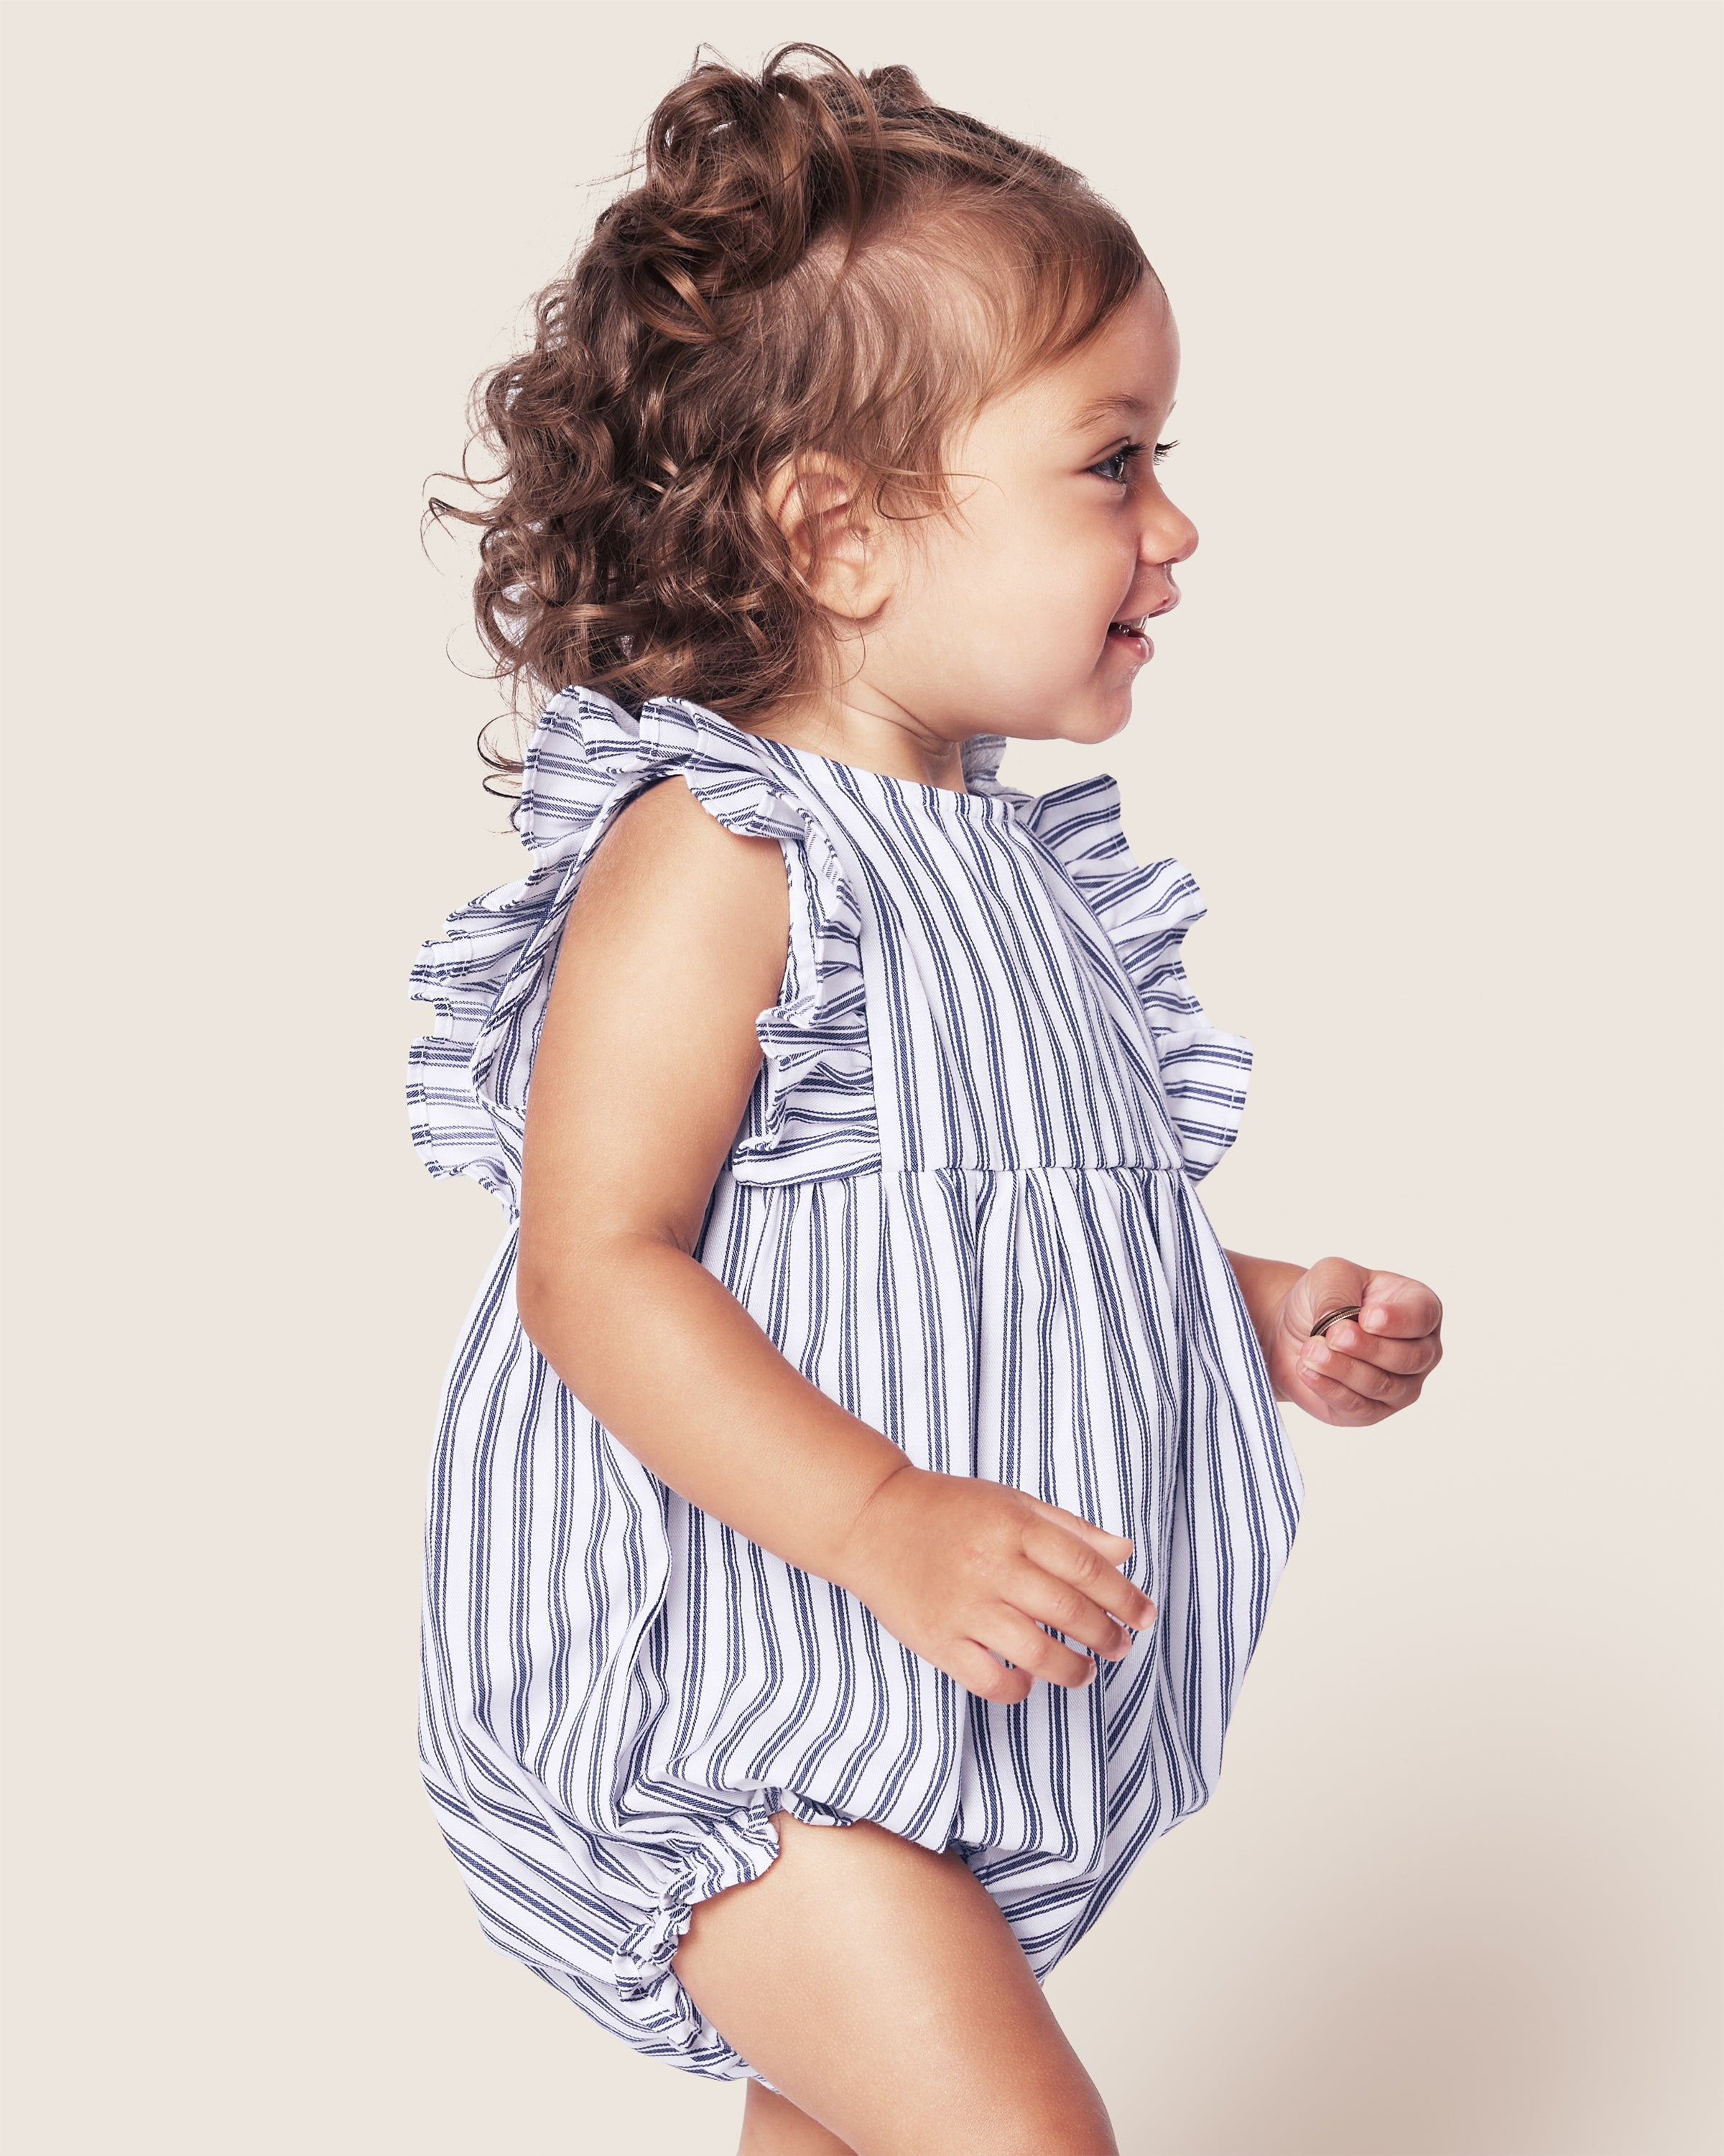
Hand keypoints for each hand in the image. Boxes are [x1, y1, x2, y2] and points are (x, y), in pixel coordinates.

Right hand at [831, 1464, 1157, 1705]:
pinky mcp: (937, 1640)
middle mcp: (992, 1566)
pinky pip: (990, 1680)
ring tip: (1086, 1671)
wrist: (871, 1520)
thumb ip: (1069, 1528)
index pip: (1086, 1566)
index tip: (1145, 1614)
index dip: (1124, 1595)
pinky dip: (1018, 1688)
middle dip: (1108, 1635)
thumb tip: (1124, 1550)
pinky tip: (1028, 1680)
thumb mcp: (1011, 1503)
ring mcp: (964, 1607)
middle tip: (1121, 1645)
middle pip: (1069, 1611)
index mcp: (1013, 1526)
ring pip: (1037, 1653)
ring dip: (1073, 1669)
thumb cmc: (948, 1510)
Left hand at [1266, 1255, 1442, 1424]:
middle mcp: (1420, 1351)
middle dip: (1368, 1348)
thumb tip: (1337, 1323)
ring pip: (1382, 1385)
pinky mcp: (1371, 1411)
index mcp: (1419, 1308)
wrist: (1295, 1328)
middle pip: (1409, 1358)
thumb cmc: (1327, 1297)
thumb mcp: (1330, 1276)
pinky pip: (1358, 1407)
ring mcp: (1400, 1386)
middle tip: (1333, 1335)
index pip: (1423, 1317)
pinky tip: (1307, 1370)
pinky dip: (1330, 1388)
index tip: (1367, 1317)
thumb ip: (1337, 1296)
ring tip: (1310, 1349)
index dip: (1398, 1320)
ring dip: (1343, 1368)